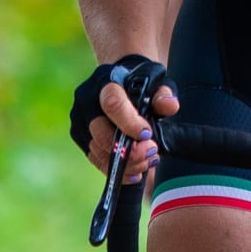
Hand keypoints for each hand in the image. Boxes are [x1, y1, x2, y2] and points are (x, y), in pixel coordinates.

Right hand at [70, 56, 178, 183]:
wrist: (123, 79)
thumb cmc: (142, 80)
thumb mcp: (158, 82)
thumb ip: (164, 94)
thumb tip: (170, 106)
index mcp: (105, 82)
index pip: (112, 105)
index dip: (130, 124)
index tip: (148, 134)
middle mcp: (87, 102)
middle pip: (101, 134)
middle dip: (130, 151)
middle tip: (152, 152)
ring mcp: (81, 121)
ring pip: (98, 151)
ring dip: (127, 164)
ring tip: (149, 161)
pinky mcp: (81, 138)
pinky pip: (96, 159)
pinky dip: (117, 170)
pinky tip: (136, 171)